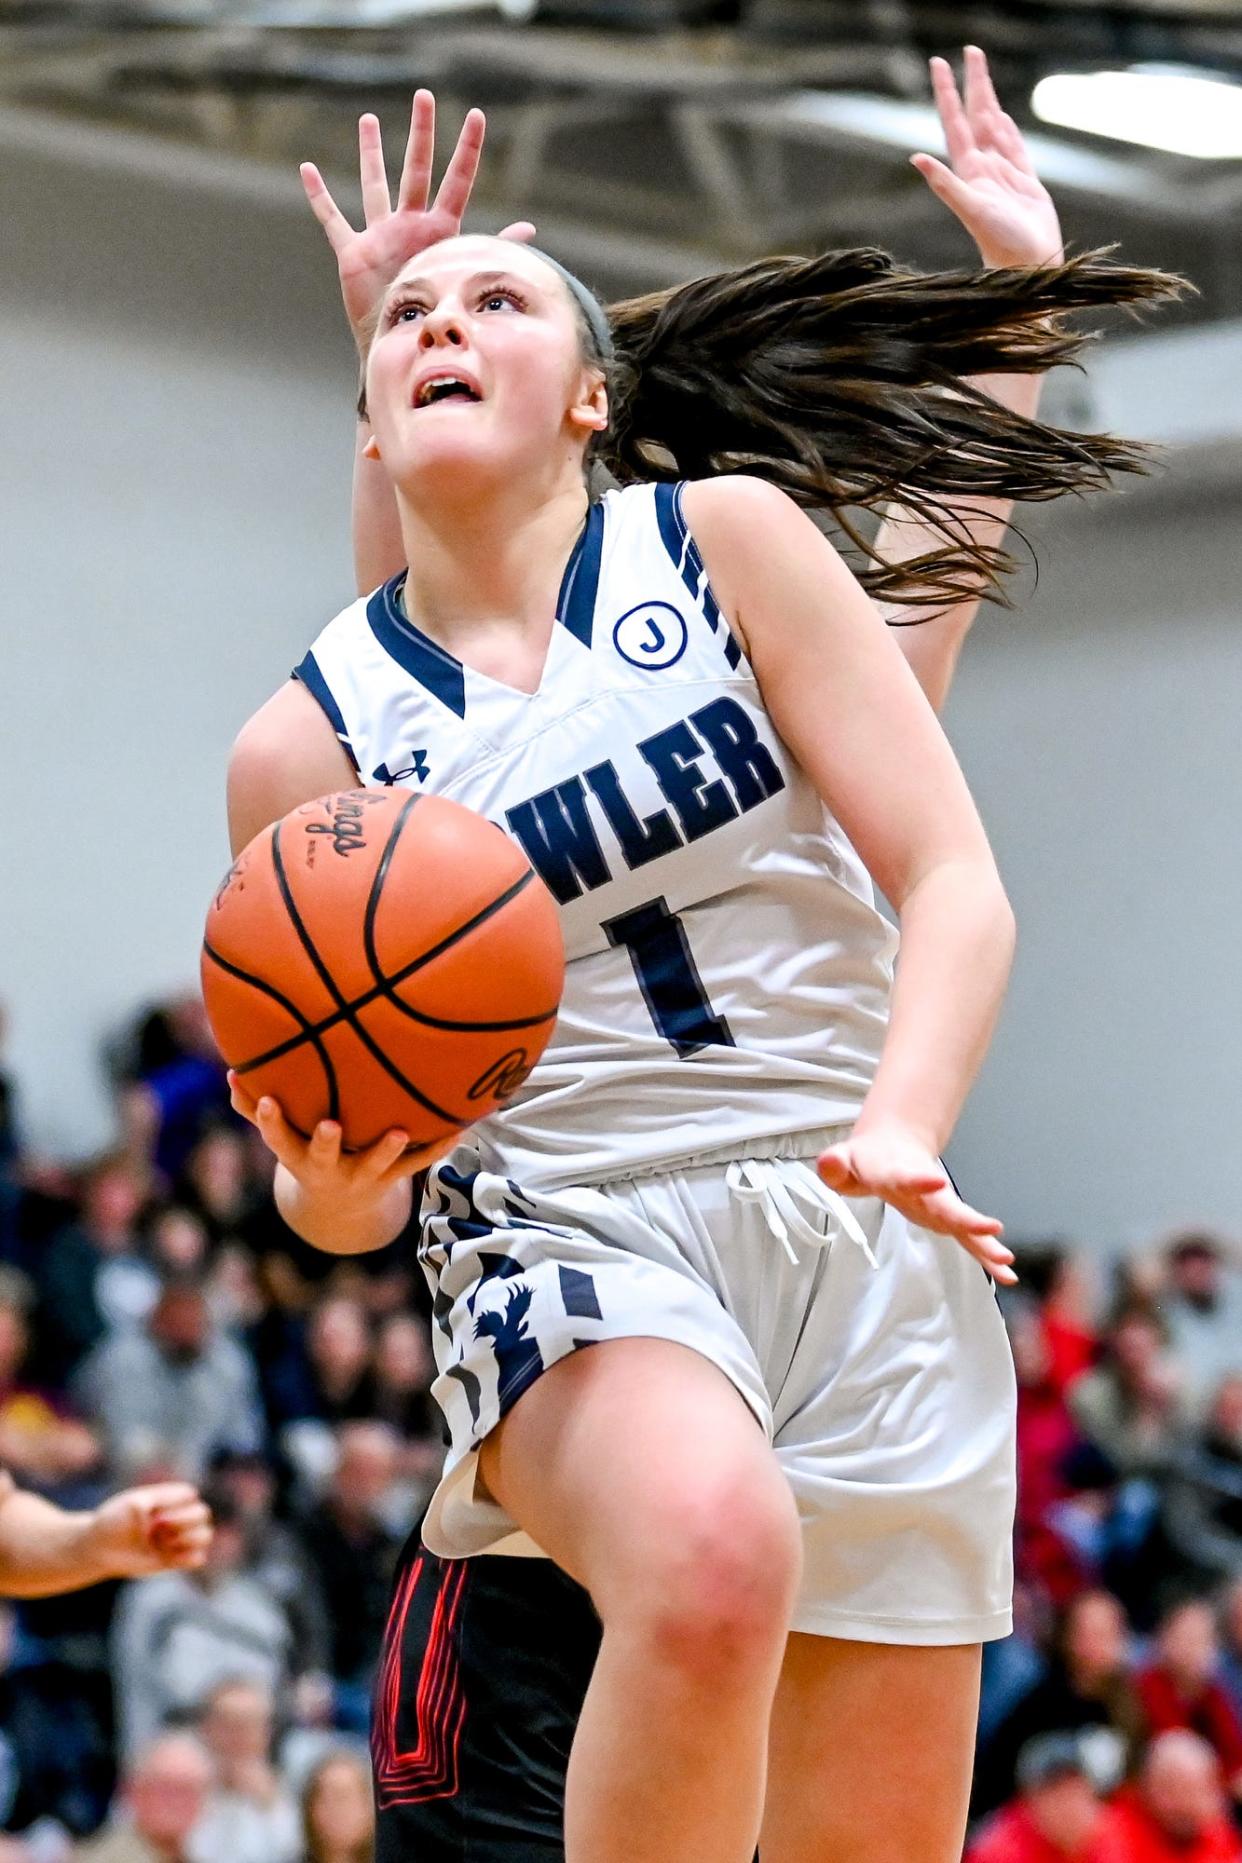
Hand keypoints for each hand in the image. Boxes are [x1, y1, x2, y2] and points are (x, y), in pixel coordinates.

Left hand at [83, 1482, 212, 1578]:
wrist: (98, 1549)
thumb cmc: (112, 1521)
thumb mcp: (129, 1504)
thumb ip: (152, 1500)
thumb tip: (172, 1509)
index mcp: (167, 1500)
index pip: (189, 1494)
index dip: (178, 1501)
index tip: (154, 1511)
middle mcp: (176, 1517)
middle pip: (202, 1513)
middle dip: (184, 1520)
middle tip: (157, 1527)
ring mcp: (176, 1539)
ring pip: (205, 1536)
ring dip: (189, 1538)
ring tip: (165, 1543)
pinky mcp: (173, 1560)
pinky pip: (197, 1559)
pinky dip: (190, 1557)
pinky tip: (169, 1556)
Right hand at [229, 1073, 446, 1207]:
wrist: (340, 1207)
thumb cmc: (305, 1152)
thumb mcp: (281, 1137)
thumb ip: (255, 1108)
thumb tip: (232, 1073)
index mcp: (298, 1157)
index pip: (279, 1140)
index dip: (271, 1122)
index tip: (267, 1101)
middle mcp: (328, 1170)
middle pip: (324, 1158)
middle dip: (326, 1143)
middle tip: (329, 1125)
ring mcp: (363, 1177)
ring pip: (376, 1166)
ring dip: (387, 1150)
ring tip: (399, 1131)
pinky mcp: (393, 1178)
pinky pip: (417, 1165)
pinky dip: (437, 1147)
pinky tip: (459, 1129)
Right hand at [301, 91, 535, 345]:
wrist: (403, 347)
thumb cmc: (435, 317)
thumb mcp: (466, 275)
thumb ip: (494, 247)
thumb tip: (531, 230)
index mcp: (439, 230)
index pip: (457, 182)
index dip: (467, 150)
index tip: (476, 114)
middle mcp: (410, 225)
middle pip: (416, 170)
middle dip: (422, 134)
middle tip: (424, 96)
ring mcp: (380, 235)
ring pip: (375, 186)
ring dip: (371, 154)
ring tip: (369, 119)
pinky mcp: (353, 253)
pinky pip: (333, 220)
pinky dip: (320, 197)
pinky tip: (307, 170)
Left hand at [818, 1120, 1015, 1282]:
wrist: (893, 1146)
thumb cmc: (866, 1160)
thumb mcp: (843, 1160)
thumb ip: (835, 1165)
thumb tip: (831, 1165)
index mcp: (897, 1175)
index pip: (907, 1177)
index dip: (919, 1179)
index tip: (938, 1179)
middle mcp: (924, 1191)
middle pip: (946, 1206)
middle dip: (967, 1218)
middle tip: (992, 1227)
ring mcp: (938, 1205)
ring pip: (962, 1224)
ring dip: (983, 1241)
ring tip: (1005, 1259)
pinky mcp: (946, 1218)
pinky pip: (967, 1240)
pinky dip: (986, 1255)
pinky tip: (1006, 1274)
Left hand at [912, 47, 1063, 268]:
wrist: (1026, 267)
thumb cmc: (1000, 243)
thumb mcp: (971, 209)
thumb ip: (945, 183)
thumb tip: (916, 157)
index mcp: (969, 170)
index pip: (954, 122)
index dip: (947, 93)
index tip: (939, 63)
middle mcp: (982, 169)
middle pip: (976, 115)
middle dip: (972, 83)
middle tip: (969, 51)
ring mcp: (1003, 175)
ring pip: (994, 127)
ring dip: (988, 100)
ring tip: (982, 76)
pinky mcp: (1025, 184)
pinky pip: (1014, 148)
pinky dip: (1007, 129)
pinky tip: (1000, 116)